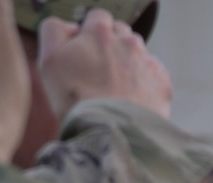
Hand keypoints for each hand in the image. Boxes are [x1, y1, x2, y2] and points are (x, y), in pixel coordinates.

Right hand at [38, 8, 171, 120]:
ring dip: (129, 64)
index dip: (91, 34)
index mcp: (100, 31)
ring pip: (139, 53)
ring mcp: (148, 62)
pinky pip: (155, 75)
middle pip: (121, 34)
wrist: (110, 133)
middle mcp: (128, 41)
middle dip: (112, 47)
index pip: (98, 17)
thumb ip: (54, 31)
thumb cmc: (76, 99)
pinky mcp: (162, 84)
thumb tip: (72, 28)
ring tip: (118, 88)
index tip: (87, 53)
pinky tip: (134, 99)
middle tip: (102, 73)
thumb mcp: (49, 59)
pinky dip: (146, 84)